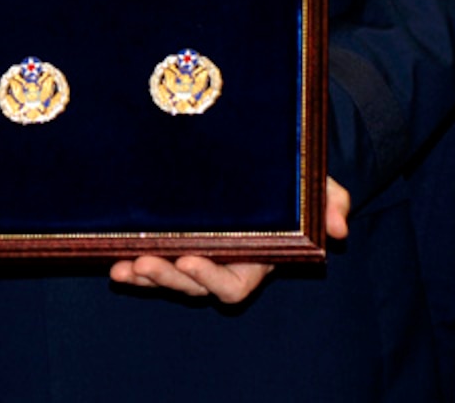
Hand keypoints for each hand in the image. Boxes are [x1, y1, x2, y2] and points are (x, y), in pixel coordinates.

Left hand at [107, 176, 350, 303]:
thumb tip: (341, 227)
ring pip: (170, 279)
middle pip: (194, 286)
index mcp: (257, 258)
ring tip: (124, 266)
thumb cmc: (295, 182)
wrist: (271, 168)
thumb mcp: (317, 186)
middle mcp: (225, 264)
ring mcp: (199, 255)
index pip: (235, 284)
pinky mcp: (177, 243)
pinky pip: (153, 263)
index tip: (193, 260)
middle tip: (145, 262)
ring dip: (146, 277)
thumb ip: (331, 202)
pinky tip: (114, 262)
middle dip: (169, 278)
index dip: (213, 279)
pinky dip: (134, 268)